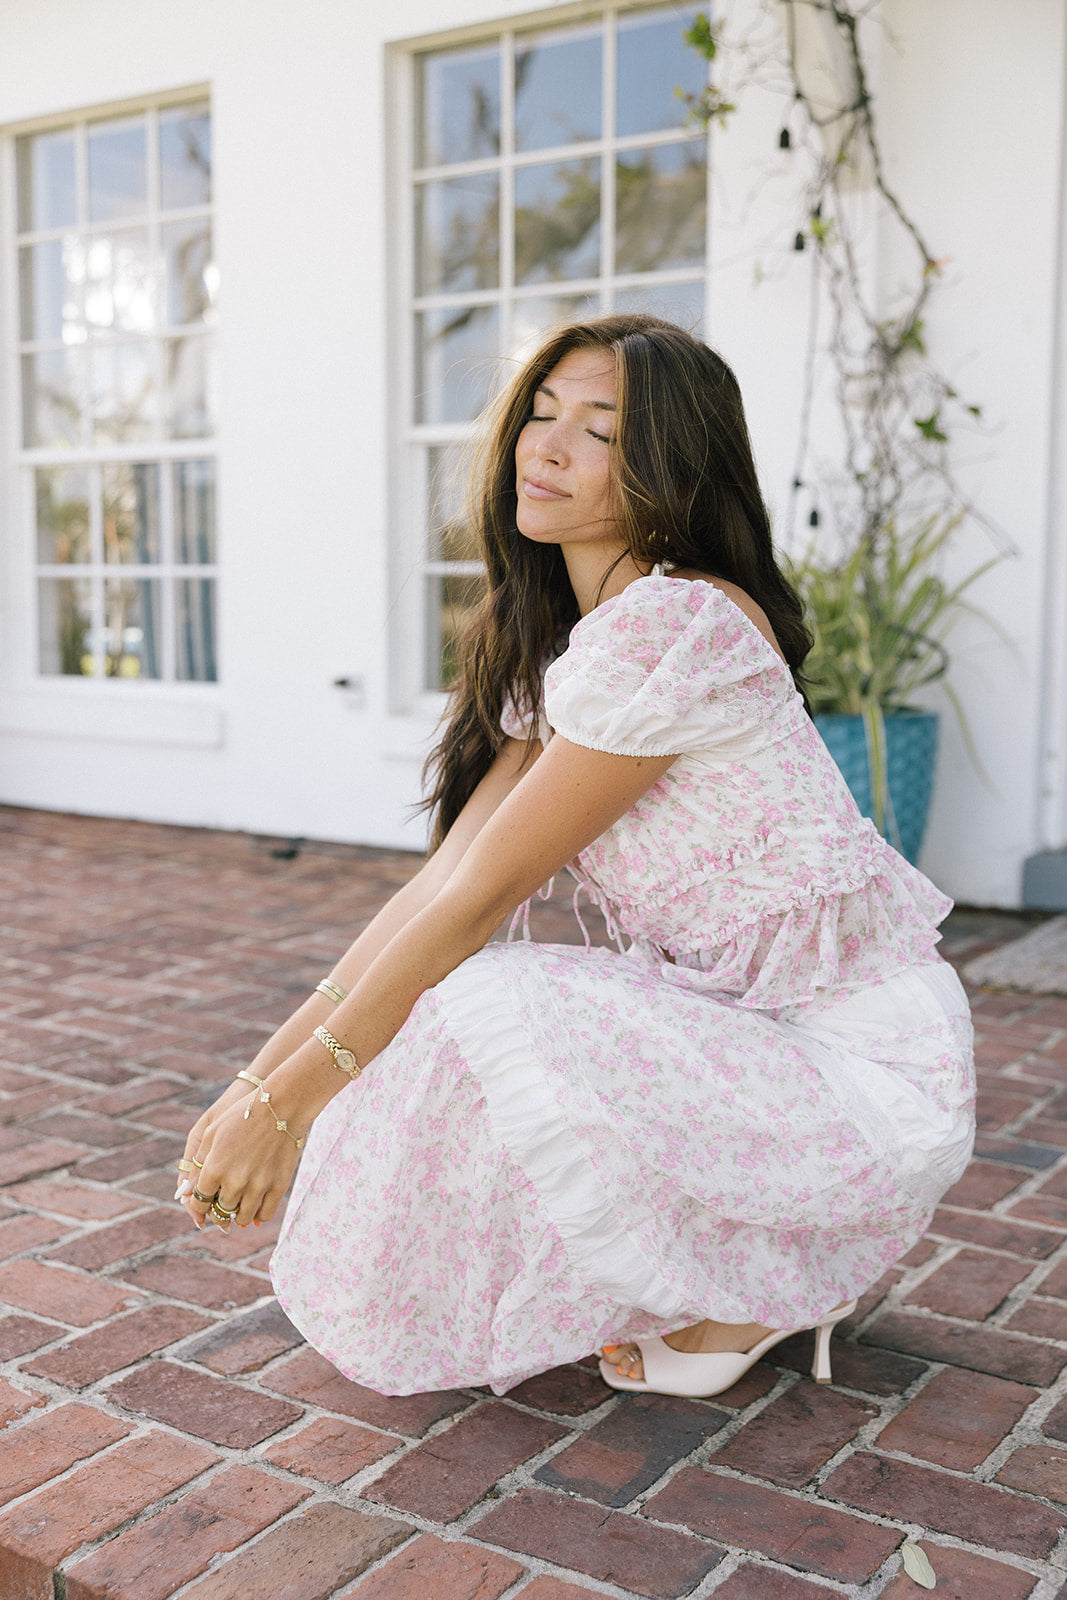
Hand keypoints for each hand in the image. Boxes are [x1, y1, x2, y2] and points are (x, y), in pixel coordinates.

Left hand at [177, 1080, 302, 1230]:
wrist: (283, 1105)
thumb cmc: (243, 1115)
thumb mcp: (211, 1132)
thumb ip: (198, 1164)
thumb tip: (186, 1193)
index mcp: (214, 1169)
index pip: (199, 1201)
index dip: (199, 1204)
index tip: (205, 1199)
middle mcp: (234, 1182)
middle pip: (220, 1212)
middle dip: (218, 1209)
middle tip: (222, 1201)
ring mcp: (258, 1186)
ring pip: (242, 1218)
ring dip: (237, 1215)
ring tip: (238, 1206)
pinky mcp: (279, 1186)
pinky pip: (265, 1215)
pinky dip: (258, 1217)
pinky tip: (256, 1209)